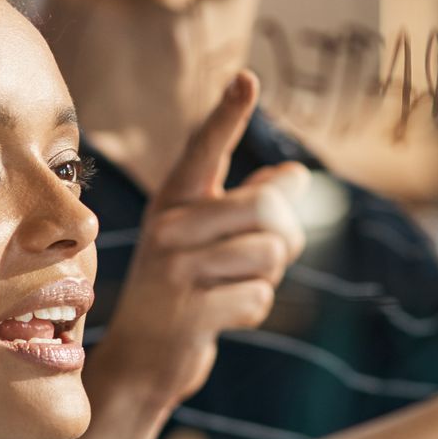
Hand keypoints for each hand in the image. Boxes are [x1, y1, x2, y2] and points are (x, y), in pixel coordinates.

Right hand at [86, 70, 309, 410]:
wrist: (140, 360)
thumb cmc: (185, 289)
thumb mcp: (206, 241)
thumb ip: (248, 205)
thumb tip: (296, 175)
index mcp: (175, 201)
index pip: (206, 148)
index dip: (228, 114)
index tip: (247, 78)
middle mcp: (170, 227)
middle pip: (267, 207)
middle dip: (286, 234)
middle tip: (269, 254)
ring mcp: (176, 269)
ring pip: (271, 254)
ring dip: (269, 277)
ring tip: (235, 286)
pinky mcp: (189, 312)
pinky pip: (259, 297)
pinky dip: (253, 310)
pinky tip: (221, 316)